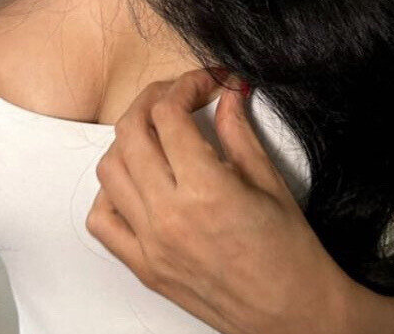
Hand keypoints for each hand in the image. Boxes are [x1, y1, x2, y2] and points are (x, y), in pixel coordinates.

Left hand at [85, 67, 352, 333]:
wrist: (292, 315)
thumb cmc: (290, 254)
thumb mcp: (269, 181)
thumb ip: (238, 130)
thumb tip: (226, 92)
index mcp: (205, 190)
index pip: (169, 114)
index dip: (186, 85)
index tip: (204, 82)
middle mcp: (168, 216)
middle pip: (130, 132)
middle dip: (153, 100)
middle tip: (178, 95)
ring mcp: (150, 244)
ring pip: (109, 170)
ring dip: (128, 141)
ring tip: (158, 134)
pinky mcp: (144, 267)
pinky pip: (102, 220)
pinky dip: (110, 192)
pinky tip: (138, 182)